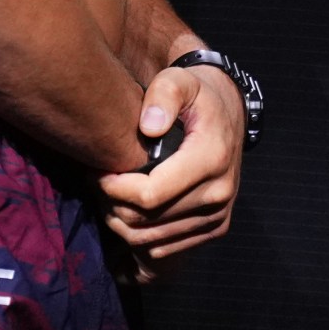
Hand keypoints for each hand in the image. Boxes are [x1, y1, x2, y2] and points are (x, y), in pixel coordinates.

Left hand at [97, 64, 245, 279]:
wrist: (230, 114)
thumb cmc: (198, 95)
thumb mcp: (181, 79)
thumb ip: (164, 94)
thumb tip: (149, 127)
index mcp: (211, 158)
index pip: (150, 194)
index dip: (114, 189)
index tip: (97, 172)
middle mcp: (220, 193)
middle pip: (148, 221)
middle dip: (112, 207)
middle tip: (97, 184)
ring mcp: (219, 216)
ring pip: (153, 242)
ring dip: (122, 226)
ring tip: (109, 198)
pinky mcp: (216, 228)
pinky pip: (166, 250)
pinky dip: (140, 239)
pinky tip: (128, 213)